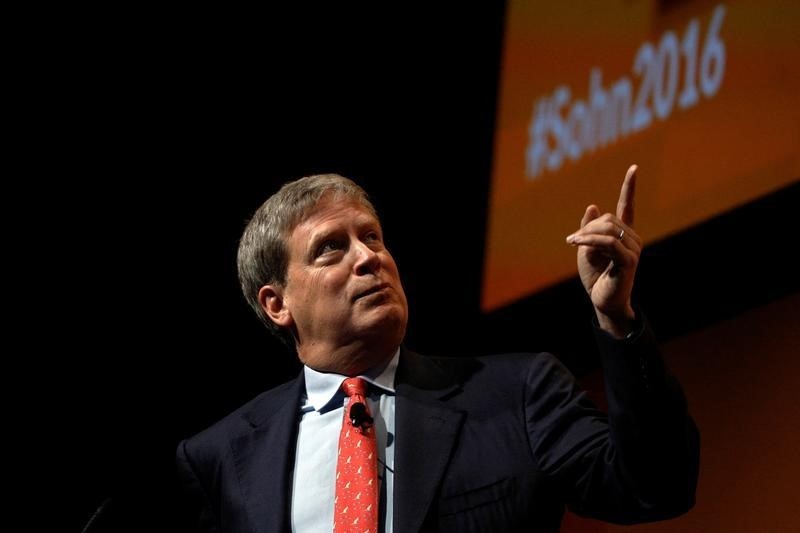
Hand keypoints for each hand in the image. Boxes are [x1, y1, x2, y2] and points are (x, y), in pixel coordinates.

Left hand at [566, 165, 641, 337]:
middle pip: (608, 218)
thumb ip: (589, 228)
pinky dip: (590, 240)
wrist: (602, 300)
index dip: (629, 187)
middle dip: (587, 227)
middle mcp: (632, 238)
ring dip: (585, 235)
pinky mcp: (629, 260)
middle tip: (572, 240)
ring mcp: (633, 249)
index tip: (634, 168)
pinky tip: (576, 243)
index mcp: (623, 234)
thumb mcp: (586, 248)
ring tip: (573, 243)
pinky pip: (608, 242)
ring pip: (607, 229)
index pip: (628, 206)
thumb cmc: (595, 276)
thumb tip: (593, 205)